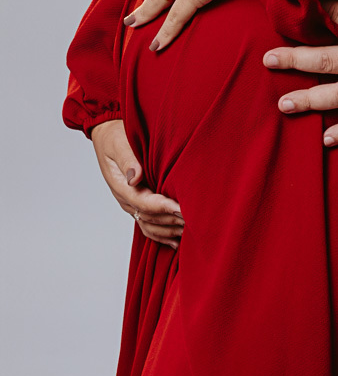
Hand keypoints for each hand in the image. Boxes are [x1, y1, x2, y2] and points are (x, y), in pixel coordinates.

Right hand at [90, 119, 183, 248]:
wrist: (107, 134)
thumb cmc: (115, 135)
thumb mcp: (119, 143)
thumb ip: (128, 160)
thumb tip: (135, 179)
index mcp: (120, 185)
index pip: (143, 201)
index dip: (163, 207)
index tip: (181, 209)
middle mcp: (125, 198)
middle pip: (149, 217)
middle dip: (170, 220)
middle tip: (193, 222)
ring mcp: (130, 203)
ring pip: (149, 225)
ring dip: (168, 230)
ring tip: (189, 232)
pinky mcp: (137, 202)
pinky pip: (148, 224)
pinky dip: (161, 235)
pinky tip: (176, 242)